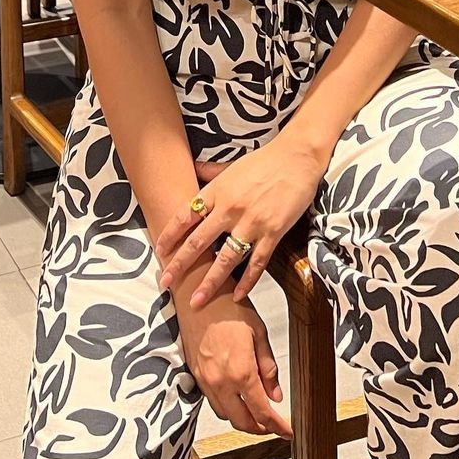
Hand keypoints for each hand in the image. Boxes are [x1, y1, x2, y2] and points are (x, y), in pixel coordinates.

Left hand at [157, 136, 326, 305]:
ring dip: (209, 283)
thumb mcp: (232, 166)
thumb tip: (192, 167)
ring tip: (196, 301)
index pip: (185, 216)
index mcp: (217, 191)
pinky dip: (247, 282)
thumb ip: (211, 172)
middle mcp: (230, 208)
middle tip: (166, 282)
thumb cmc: (265, 161)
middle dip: (180, 264)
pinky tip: (236, 296)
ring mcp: (252, 222)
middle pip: (199, 241)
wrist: (298, 157)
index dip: (170, 235)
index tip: (159, 250)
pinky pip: (257, 262)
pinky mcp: (273, 232)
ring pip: (226, 259)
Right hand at [175, 287, 291, 438]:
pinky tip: (236, 397)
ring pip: (225, 415)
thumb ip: (268, 368)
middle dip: (259, 428)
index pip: (262, 411)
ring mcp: (205, 381)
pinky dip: (227, 407)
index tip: (287, 431)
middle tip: (273, 425)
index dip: (277, 426)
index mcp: (241, 372)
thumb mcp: (259, 333)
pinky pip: (212, 402)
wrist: (197, 297)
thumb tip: (276, 395)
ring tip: (256, 411)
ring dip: (242, 419)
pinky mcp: (194, 376)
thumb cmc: (228, 308)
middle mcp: (220, 382)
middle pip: (242, 422)